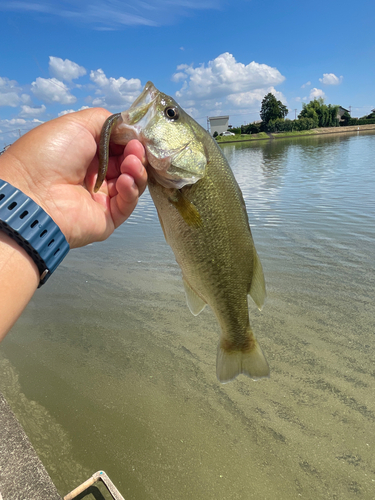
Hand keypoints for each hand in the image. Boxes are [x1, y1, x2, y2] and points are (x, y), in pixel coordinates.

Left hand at [0, 108, 147, 247]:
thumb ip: (108, 122)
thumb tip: (131, 128)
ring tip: (131, 163)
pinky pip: (127, 204)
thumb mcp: (78, 124)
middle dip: (136, 154)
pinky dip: (131, 190)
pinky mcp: (108, 217)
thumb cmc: (49, 156)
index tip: (138, 136)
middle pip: (128, 164)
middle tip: (136, 149)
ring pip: (132, 183)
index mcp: (85, 154)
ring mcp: (101, 197)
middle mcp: (94, 175)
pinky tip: (125, 181)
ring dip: (136, 170)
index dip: (131, 140)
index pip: (119, 146)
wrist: (33, 193)